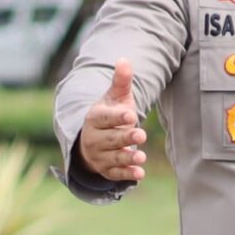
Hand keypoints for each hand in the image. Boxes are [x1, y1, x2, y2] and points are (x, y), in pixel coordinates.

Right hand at [77, 60, 148, 183]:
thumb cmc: (109, 115)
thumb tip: (124, 60)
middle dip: (125, 137)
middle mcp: (94, 138)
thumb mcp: (115, 98)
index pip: (105, 118)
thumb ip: (121, 82)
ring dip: (128, 157)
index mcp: (95, 118)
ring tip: (141, 156)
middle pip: (110, 138)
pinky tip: (140, 174)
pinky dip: (127, 174)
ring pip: (114, 157)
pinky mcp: (107, 169)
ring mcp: (100, 155)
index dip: (117, 117)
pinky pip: (116, 173)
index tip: (130, 115)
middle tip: (141, 134)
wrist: (93, 139)